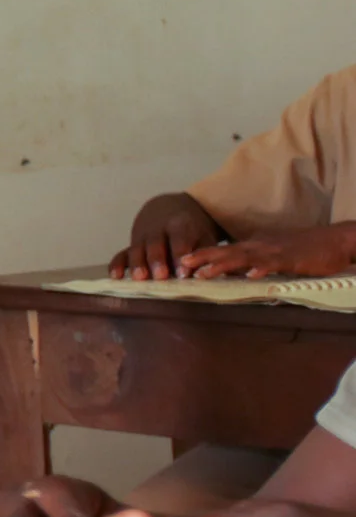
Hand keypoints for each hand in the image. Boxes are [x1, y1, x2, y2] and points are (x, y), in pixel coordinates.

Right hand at [111, 193, 223, 279]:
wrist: (171, 208)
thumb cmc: (192, 228)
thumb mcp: (204, 235)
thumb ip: (204, 254)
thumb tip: (204, 274)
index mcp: (180, 224)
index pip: (180, 240)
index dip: (180, 256)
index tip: (184, 274)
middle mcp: (158, 228)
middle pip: (156, 244)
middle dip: (157, 260)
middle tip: (161, 277)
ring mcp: (142, 235)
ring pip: (137, 249)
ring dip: (137, 263)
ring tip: (140, 278)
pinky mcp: (132, 243)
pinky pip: (122, 253)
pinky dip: (117, 264)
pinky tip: (116, 277)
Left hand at [176, 225, 355, 280]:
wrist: (336, 240)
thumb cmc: (307, 249)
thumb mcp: (276, 255)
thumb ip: (257, 261)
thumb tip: (239, 272)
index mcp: (256, 244)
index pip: (225, 250)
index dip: (204, 256)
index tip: (183, 262)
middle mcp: (261, 245)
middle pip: (227, 251)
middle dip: (202, 258)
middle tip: (180, 265)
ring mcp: (275, 251)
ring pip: (243, 257)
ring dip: (221, 265)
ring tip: (202, 273)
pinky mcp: (292, 258)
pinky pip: (274, 264)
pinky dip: (261, 269)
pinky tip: (250, 275)